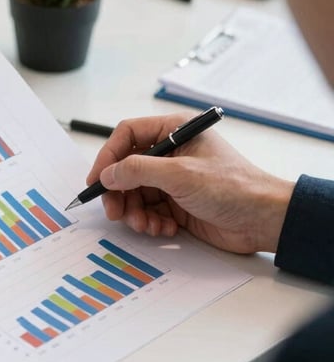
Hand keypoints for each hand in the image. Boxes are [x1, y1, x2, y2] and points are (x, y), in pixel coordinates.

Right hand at [87, 113, 293, 253]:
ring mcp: (172, 179)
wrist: (264, 221)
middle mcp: (170, 152)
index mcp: (173, 131)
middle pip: (126, 168)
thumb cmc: (233, 187)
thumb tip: (106, 174)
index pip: (127, 136)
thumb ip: (138, 171)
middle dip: (119, 192)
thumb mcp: (180, 174)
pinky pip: (148, 211)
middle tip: (114, 212)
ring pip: (134, 193)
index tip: (96, 180)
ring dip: (135, 212)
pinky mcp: (176, 203)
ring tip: (146, 225)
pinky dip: (150, 222)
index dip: (108, 157)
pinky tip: (165, 230)